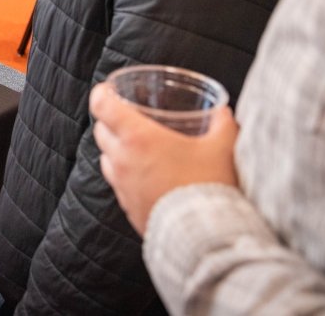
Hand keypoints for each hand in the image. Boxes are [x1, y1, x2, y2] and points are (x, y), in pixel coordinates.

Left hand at [89, 82, 239, 234]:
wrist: (205, 234)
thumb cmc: (211, 184)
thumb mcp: (223, 146)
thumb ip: (222, 123)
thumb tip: (222, 111)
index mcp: (138, 136)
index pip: (101, 105)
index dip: (102, 93)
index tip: (108, 90)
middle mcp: (122, 158)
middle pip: (101, 130)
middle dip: (110, 120)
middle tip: (127, 117)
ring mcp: (122, 184)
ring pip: (106, 157)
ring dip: (115, 148)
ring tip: (136, 147)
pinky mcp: (126, 206)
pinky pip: (117, 183)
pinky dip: (123, 174)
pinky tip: (143, 174)